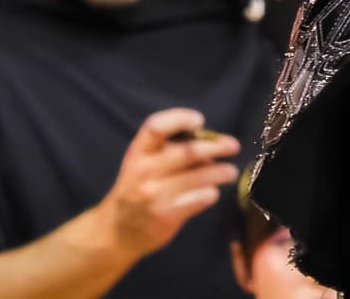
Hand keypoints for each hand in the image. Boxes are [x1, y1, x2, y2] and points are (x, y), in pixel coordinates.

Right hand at [93, 108, 239, 260]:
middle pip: (187, 151)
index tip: (199, 120)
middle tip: (233, 145)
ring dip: (221, 172)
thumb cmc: (137, 187)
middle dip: (215, 146)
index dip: (179, 119)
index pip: (156, 127)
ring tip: (231, 172)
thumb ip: (169, 149)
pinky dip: (210, 193)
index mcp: (139, 151)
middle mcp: (145, 170)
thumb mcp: (143, 162)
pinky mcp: (166, 216)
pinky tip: (213, 192)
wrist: (116, 230)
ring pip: (199, 176)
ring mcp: (155, 194)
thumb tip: (209, 143)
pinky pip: (198, 199)